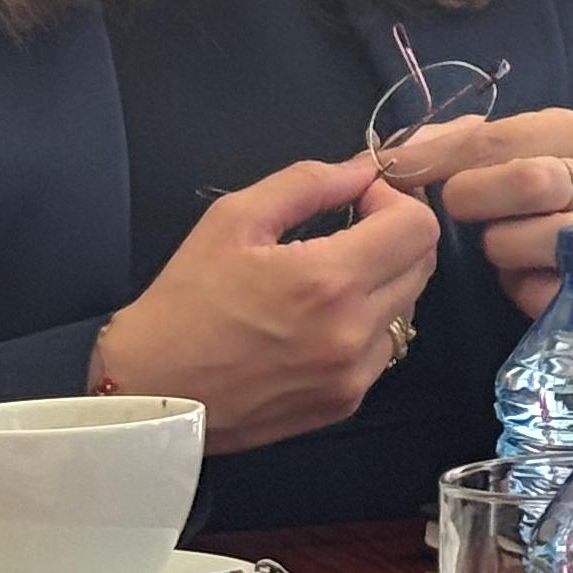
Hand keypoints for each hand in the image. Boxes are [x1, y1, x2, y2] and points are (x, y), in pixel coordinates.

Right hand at [91, 155, 440, 452]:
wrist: (148, 393)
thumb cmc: (183, 302)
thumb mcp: (234, 219)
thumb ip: (308, 183)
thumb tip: (362, 168)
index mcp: (329, 282)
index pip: (419, 227)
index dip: (394, 200)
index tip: (357, 200)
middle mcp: (353, 333)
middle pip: (423, 264)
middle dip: (395, 234)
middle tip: (349, 228)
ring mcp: (353, 376)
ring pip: (409, 307)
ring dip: (386, 280)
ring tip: (332, 275)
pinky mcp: (345, 404)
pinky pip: (385, 348)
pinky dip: (370, 323)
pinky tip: (324, 317)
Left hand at [373, 107, 572, 318]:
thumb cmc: (520, 198)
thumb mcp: (488, 160)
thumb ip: (442, 148)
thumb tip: (387, 157)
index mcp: (570, 133)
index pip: (493, 139)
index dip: (434, 156)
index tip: (390, 169)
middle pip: (531, 181)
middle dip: (475, 197)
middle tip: (452, 207)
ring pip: (547, 235)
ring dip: (503, 244)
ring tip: (492, 245)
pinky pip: (551, 286)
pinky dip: (523, 284)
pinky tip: (516, 276)